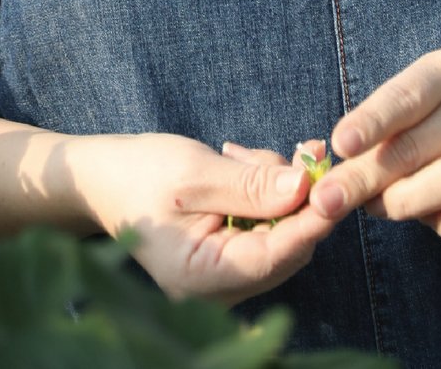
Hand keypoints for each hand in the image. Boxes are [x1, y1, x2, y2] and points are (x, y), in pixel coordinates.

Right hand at [74, 132, 337, 307]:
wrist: (103, 177)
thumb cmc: (139, 173)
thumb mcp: (195, 172)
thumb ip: (250, 185)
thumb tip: (305, 188)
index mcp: (203, 279)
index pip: (275, 256)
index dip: (311, 220)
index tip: (337, 184)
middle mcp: (218, 291)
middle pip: (284, 247)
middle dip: (295, 196)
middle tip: (300, 148)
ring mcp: (223, 278)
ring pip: (278, 234)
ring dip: (277, 189)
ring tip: (242, 153)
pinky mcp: (226, 258)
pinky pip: (263, 229)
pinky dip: (263, 194)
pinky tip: (242, 163)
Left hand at [316, 47, 440, 243]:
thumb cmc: (432, 129)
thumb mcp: (403, 118)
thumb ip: (372, 141)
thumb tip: (333, 183)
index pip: (404, 97)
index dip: (370, 122)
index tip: (340, 144)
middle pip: (416, 145)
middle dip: (366, 176)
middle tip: (328, 201)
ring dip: (402, 203)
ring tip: (376, 207)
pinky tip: (431, 218)